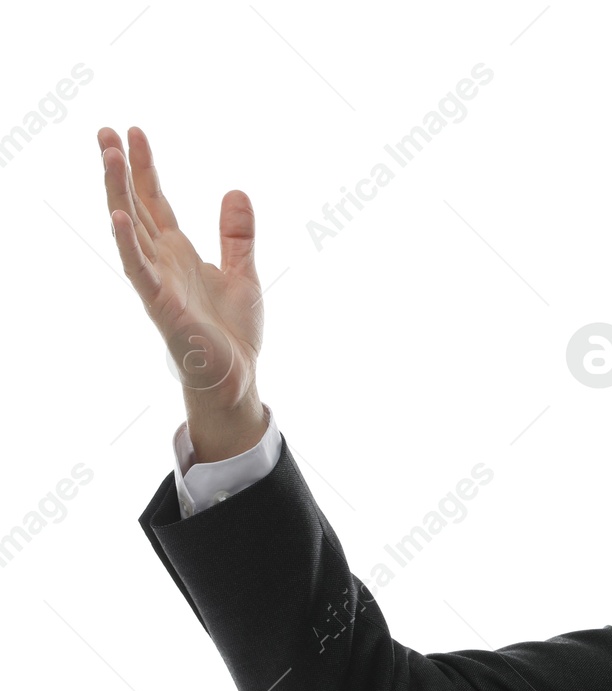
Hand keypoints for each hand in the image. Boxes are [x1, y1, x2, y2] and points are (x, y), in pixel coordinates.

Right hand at [99, 126, 262, 411]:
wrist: (236, 376)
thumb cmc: (233, 331)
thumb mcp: (243, 272)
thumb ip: (236, 234)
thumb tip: (236, 190)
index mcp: (178, 252)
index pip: (155, 200)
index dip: (144, 167)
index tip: (133, 131)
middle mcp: (162, 261)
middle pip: (135, 205)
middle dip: (121, 169)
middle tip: (105, 129)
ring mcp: (157, 281)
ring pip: (130, 229)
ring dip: (118, 192)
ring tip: (109, 155)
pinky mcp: (160, 304)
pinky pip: (139, 270)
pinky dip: (128, 243)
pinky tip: (119, 216)